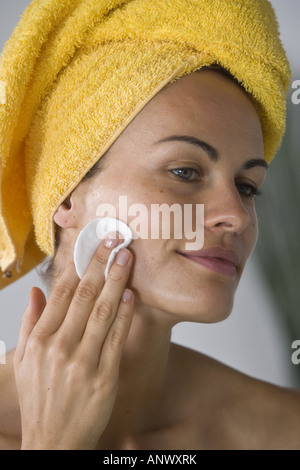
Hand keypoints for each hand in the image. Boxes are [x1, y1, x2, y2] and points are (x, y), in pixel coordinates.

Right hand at [13, 235, 133, 449]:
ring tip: (127, 258)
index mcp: (39, 340)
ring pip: (103, 312)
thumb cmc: (40, 400)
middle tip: (116, 240)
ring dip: (117, 281)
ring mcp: (83, 363)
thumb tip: (36, 292)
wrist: (53, 443)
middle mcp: (59, 348)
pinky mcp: (104, 378)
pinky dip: (125, 315)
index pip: (61, 292)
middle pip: (85, 295)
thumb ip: (30, 323)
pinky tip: (132, 295)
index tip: (92, 245)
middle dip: (102, 263)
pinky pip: (117, 339)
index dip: (79, 264)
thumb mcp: (24, 362)